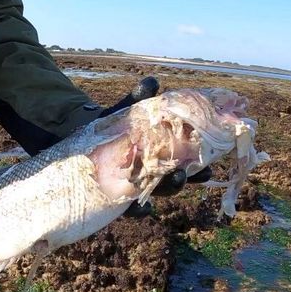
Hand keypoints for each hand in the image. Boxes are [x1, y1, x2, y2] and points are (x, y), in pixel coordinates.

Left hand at [101, 77, 211, 217]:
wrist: (82, 142)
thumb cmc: (109, 129)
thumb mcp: (124, 114)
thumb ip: (138, 100)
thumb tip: (151, 82)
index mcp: (158, 157)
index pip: (183, 165)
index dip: (198, 169)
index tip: (208, 168)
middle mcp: (148, 175)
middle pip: (172, 183)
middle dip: (183, 180)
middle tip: (188, 174)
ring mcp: (133, 187)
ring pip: (155, 193)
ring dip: (168, 188)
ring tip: (176, 179)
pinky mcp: (115, 197)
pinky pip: (131, 208)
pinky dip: (140, 209)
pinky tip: (146, 207)